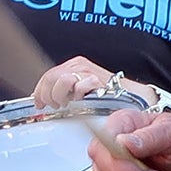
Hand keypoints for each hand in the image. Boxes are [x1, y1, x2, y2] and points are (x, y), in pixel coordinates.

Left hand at [35, 57, 153, 108]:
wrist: (131, 95)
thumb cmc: (107, 96)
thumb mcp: (80, 90)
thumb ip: (64, 91)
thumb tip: (45, 100)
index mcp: (73, 65)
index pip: (48, 75)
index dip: (40, 91)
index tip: (39, 103)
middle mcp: (79, 66)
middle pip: (51, 77)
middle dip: (49, 95)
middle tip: (56, 105)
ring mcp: (87, 72)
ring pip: (62, 80)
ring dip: (60, 95)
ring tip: (67, 104)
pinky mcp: (97, 80)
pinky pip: (80, 86)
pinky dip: (78, 95)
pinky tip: (81, 101)